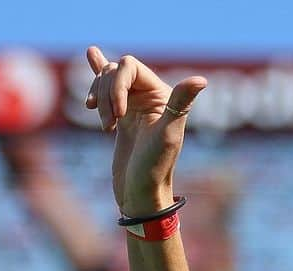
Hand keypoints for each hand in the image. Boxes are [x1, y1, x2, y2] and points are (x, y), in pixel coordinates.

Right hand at [83, 46, 206, 214]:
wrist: (141, 193)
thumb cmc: (155, 167)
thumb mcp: (167, 135)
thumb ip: (180, 103)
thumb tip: (201, 80)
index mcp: (163, 95)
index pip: (129, 66)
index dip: (117, 85)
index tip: (119, 116)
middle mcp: (150, 96)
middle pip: (116, 71)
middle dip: (106, 93)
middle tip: (111, 125)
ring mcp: (135, 105)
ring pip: (107, 80)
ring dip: (99, 98)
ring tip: (106, 127)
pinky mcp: (122, 117)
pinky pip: (107, 88)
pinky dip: (96, 75)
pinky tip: (91, 56)